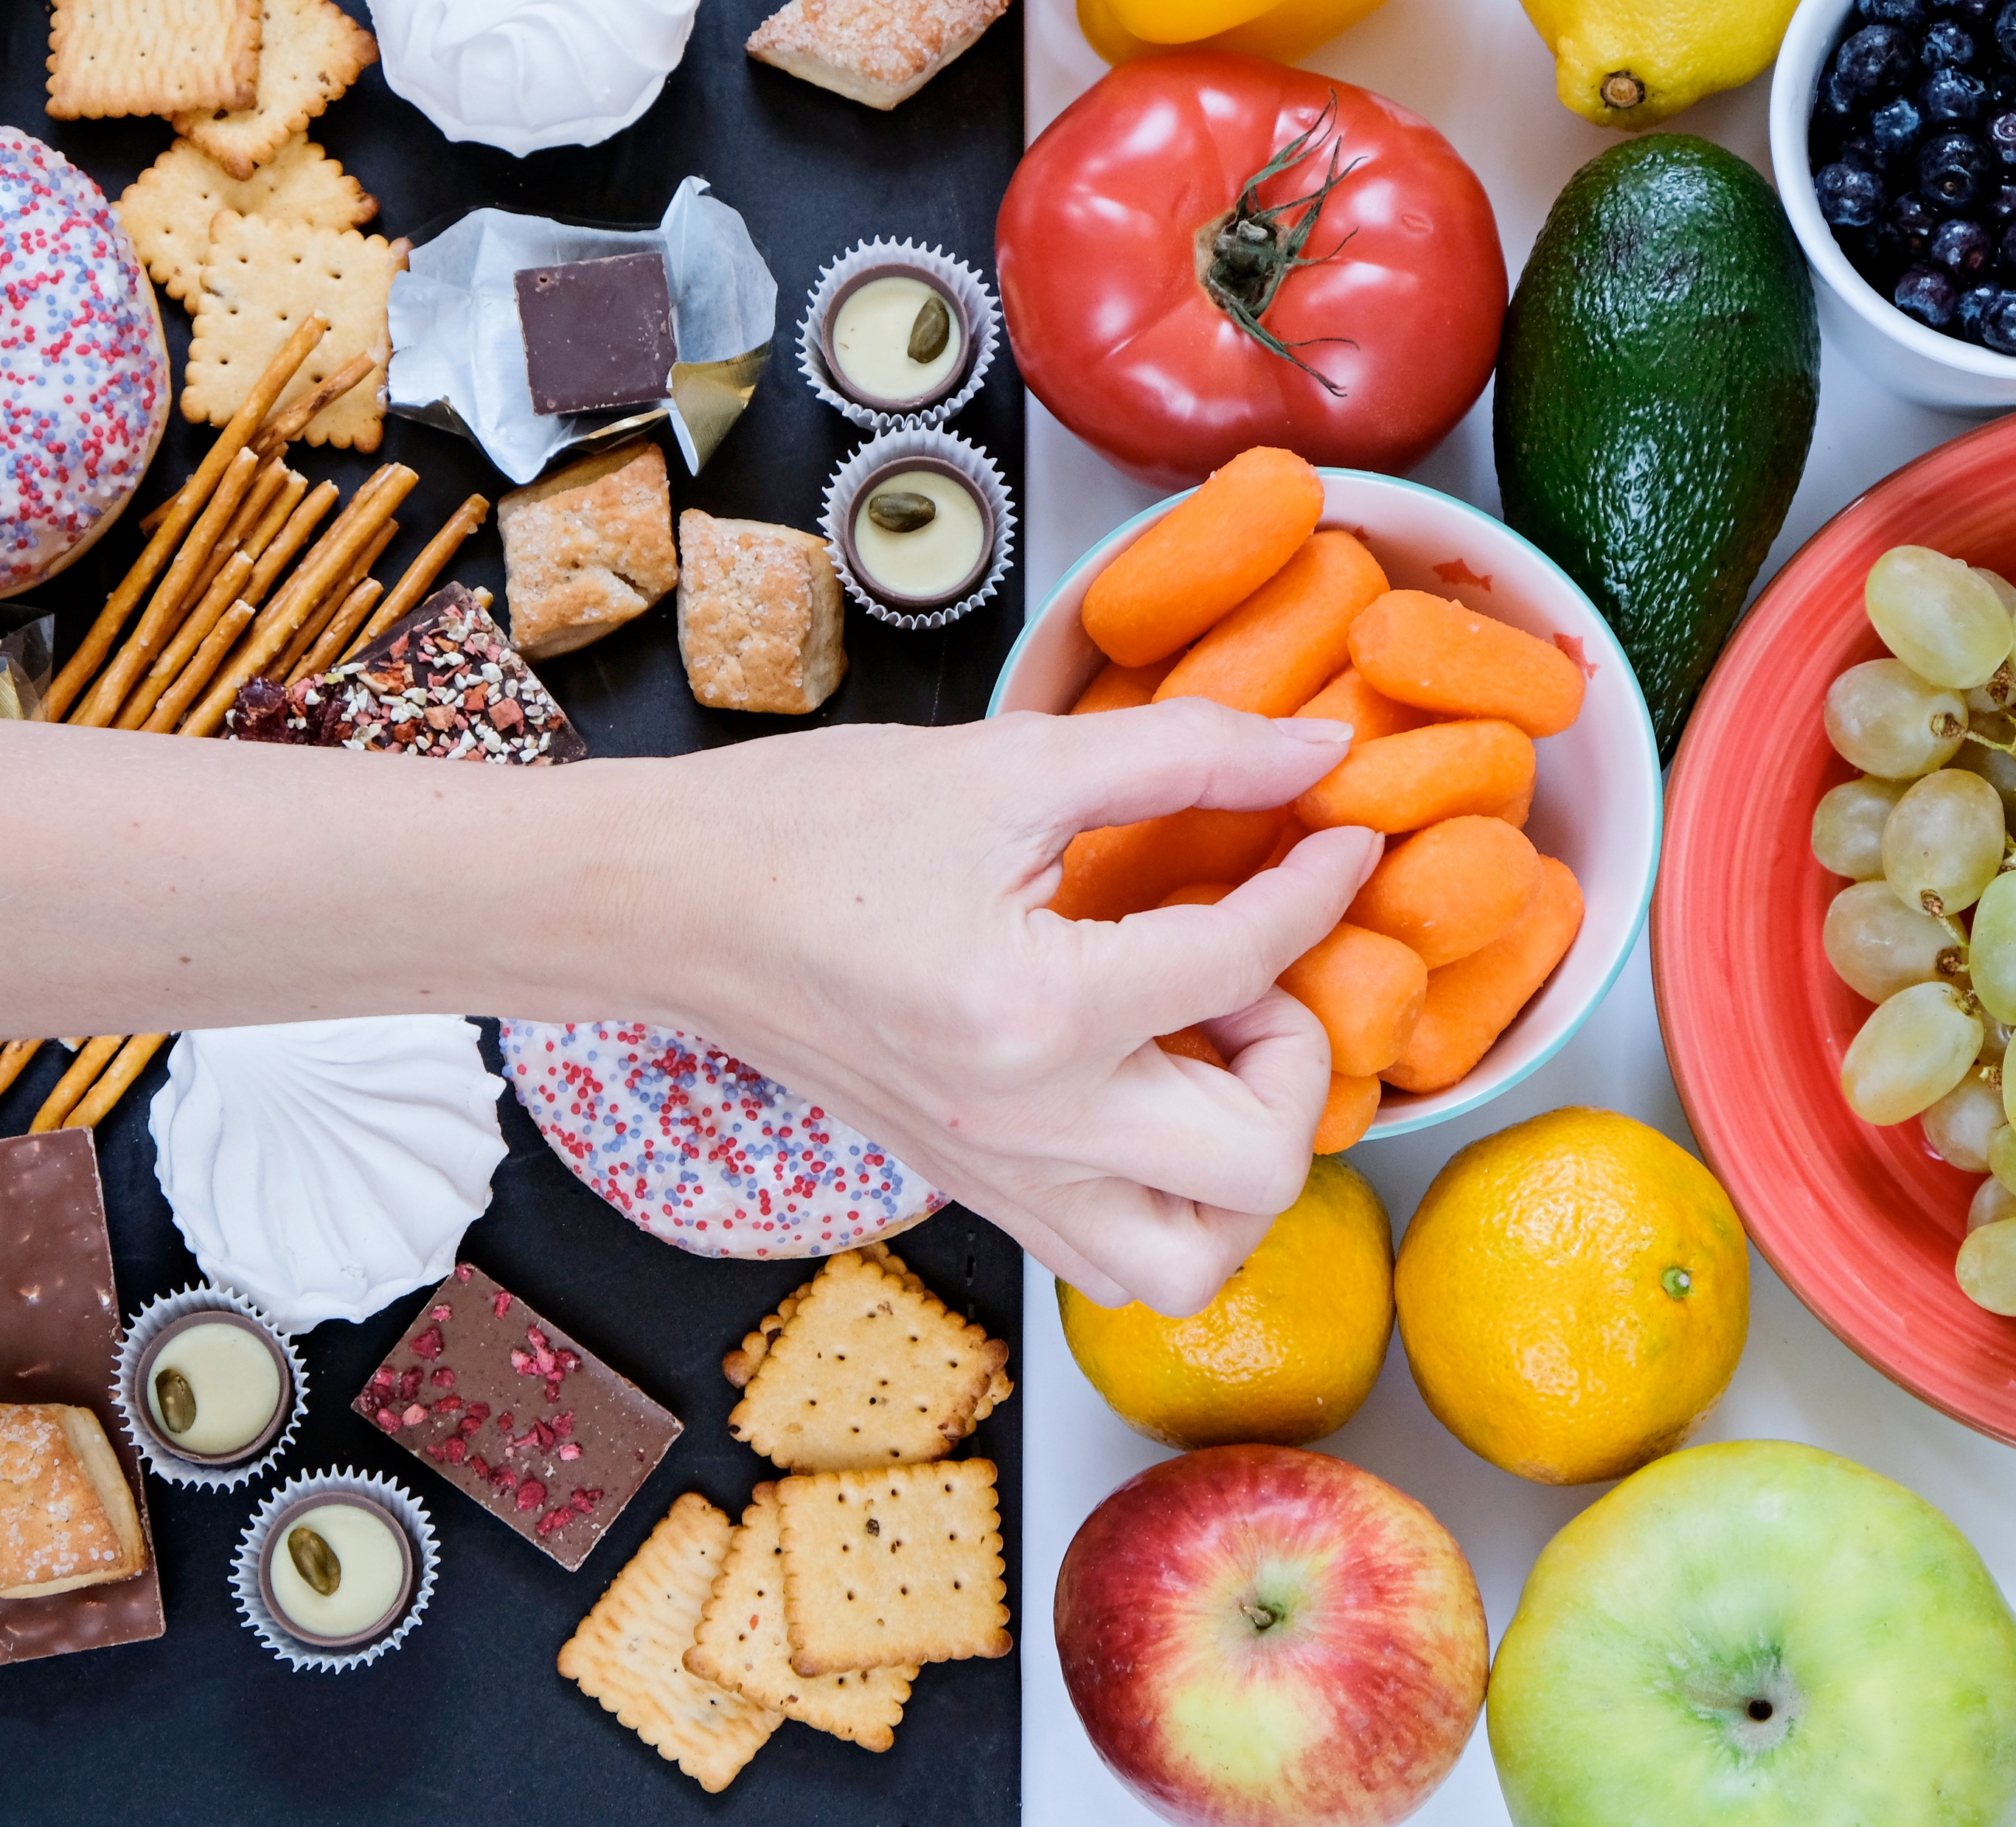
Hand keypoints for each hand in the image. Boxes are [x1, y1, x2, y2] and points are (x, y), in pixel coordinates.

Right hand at [610, 700, 1379, 1314]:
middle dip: (1297, 1066)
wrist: (674, 904)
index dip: (1318, 888)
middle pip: (1257, 1167)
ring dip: (1244, 1169)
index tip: (1341, 842)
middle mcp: (1026, 1126)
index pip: (1243, 967)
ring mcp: (999, 1177)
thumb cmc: (813, 826)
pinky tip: (1150, 1091)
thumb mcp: (1010, 762)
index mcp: (1032, 1012)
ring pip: (1193, 1262)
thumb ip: (1183, 755)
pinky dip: (1172, 1199)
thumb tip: (1311, 753)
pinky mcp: (976, 1192)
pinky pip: (1115, 1257)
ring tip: (1210, 1061)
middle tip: (1254, 981)